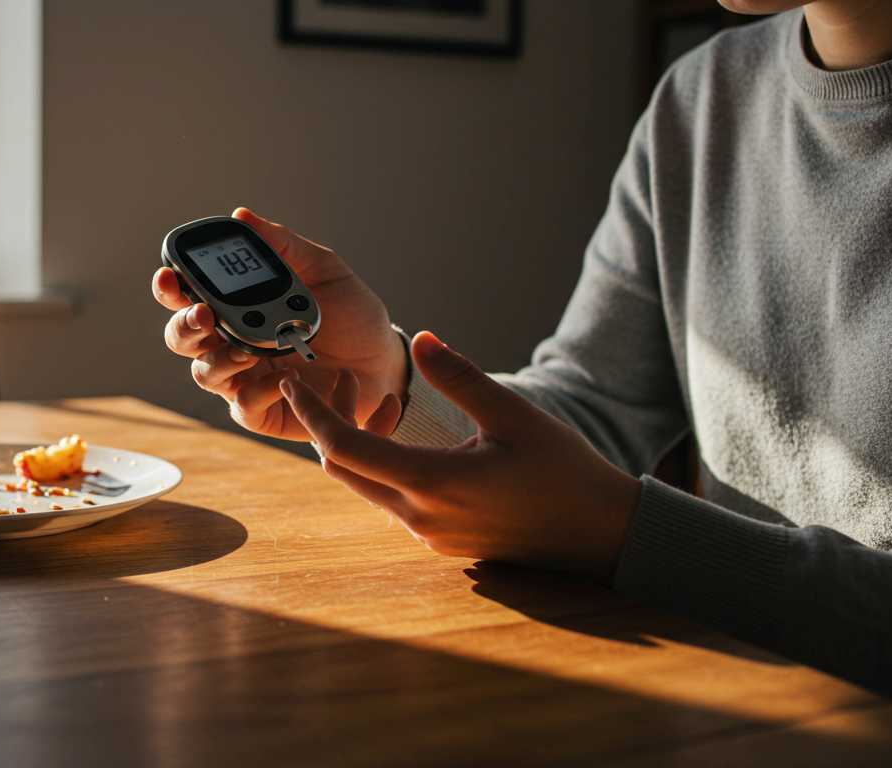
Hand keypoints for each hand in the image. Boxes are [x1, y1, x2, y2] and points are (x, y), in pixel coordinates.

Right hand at [153, 208, 407, 440]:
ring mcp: (243, 378)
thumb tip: (243, 215)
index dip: (170, 286)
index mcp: (236, 305)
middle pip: (181, 337)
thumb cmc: (351, 315)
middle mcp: (230, 342)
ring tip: (249, 349)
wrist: (384, 360)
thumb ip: (283, 246)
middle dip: (183, 325)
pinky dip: (259, 392)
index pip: (188, 295)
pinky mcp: (263, 412)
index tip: (170, 274)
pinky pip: (243, 406)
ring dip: (219, 360)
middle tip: (204, 315)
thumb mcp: (323, 271)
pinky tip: (287, 378)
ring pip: (204, 373)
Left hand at [279, 332, 641, 584]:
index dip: (311, 414)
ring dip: (358, 445)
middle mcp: (419, 515)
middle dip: (328, 424)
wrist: (599, 532)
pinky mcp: (440, 539)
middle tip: (332, 381)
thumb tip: (421, 339)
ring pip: (367, 486)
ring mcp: (428, 534)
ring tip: (375, 401)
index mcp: (431, 482)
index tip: (292, 384)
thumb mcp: (513, 413)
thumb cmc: (563, 470)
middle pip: (344, 470)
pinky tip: (403, 437)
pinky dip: (383, 466)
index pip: (343, 449)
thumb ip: (459, 377)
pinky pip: (392, 499)